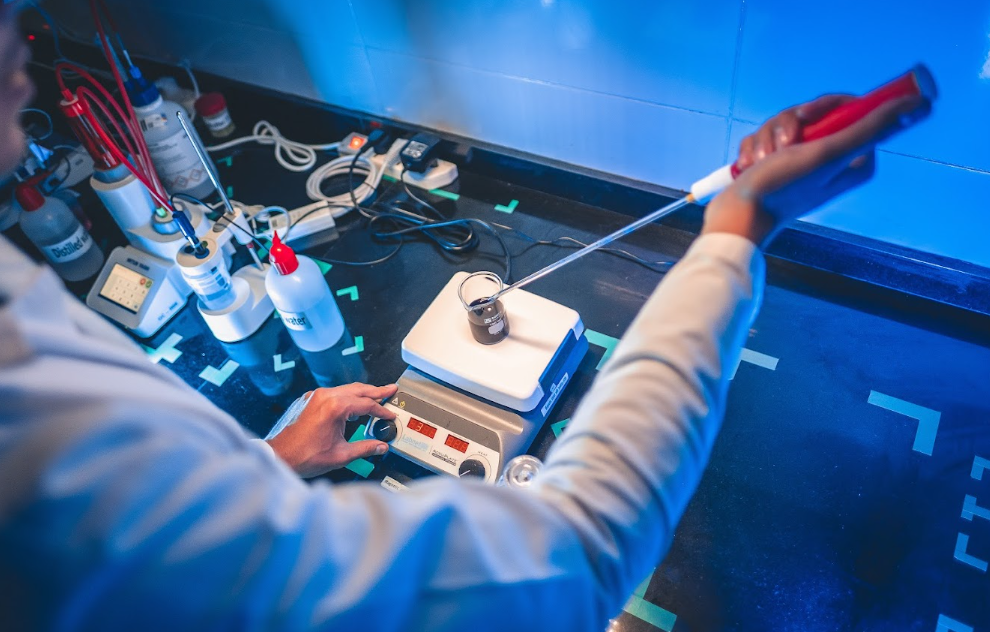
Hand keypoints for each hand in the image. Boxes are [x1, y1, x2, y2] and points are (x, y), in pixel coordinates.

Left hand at [266, 383, 397, 477]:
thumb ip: (365, 448)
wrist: (280, 456)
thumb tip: (381, 446)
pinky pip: (335, 393)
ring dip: (363, 392)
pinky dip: (348, 395)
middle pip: (358, 389)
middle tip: (391, 390)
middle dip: (377, 391)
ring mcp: (316, 396)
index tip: (390, 416)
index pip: (366, 404)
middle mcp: (325, 396)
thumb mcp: (341, 455)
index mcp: (335, 407)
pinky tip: (355, 402)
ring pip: (346, 389)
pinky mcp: (310, 400)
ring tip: (377, 394)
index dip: (382, 411)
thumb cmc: (303, 456)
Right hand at [703, 93, 926, 245]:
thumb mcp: (830, 153)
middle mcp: (835, 158)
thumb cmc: (782, 187)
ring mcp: (805, 160)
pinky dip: (756, 146)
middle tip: (783, 142)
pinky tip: (752, 164)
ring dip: (768, 136)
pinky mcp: (780, 163)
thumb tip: (918, 104)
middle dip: (789, 122)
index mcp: (857, 157)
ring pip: (787, 122)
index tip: (806, 118)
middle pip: (815, 112)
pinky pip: (768, 136)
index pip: (848, 107)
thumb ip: (872, 128)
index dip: (823, 106)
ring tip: (762, 160)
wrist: (739, 215)